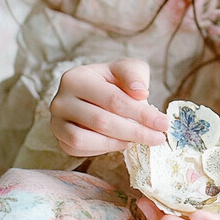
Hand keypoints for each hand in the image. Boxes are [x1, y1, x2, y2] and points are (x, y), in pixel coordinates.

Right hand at [49, 58, 167, 156]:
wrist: (95, 90)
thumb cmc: (113, 79)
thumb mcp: (127, 69)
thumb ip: (134, 76)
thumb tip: (140, 94)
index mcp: (75, 78)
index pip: (113, 99)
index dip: (141, 113)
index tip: (163, 123)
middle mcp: (59, 100)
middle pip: (101, 121)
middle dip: (135, 131)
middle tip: (158, 137)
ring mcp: (56, 122)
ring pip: (85, 140)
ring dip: (117, 143)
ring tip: (138, 139)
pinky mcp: (60, 139)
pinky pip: (80, 150)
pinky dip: (103, 149)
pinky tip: (122, 142)